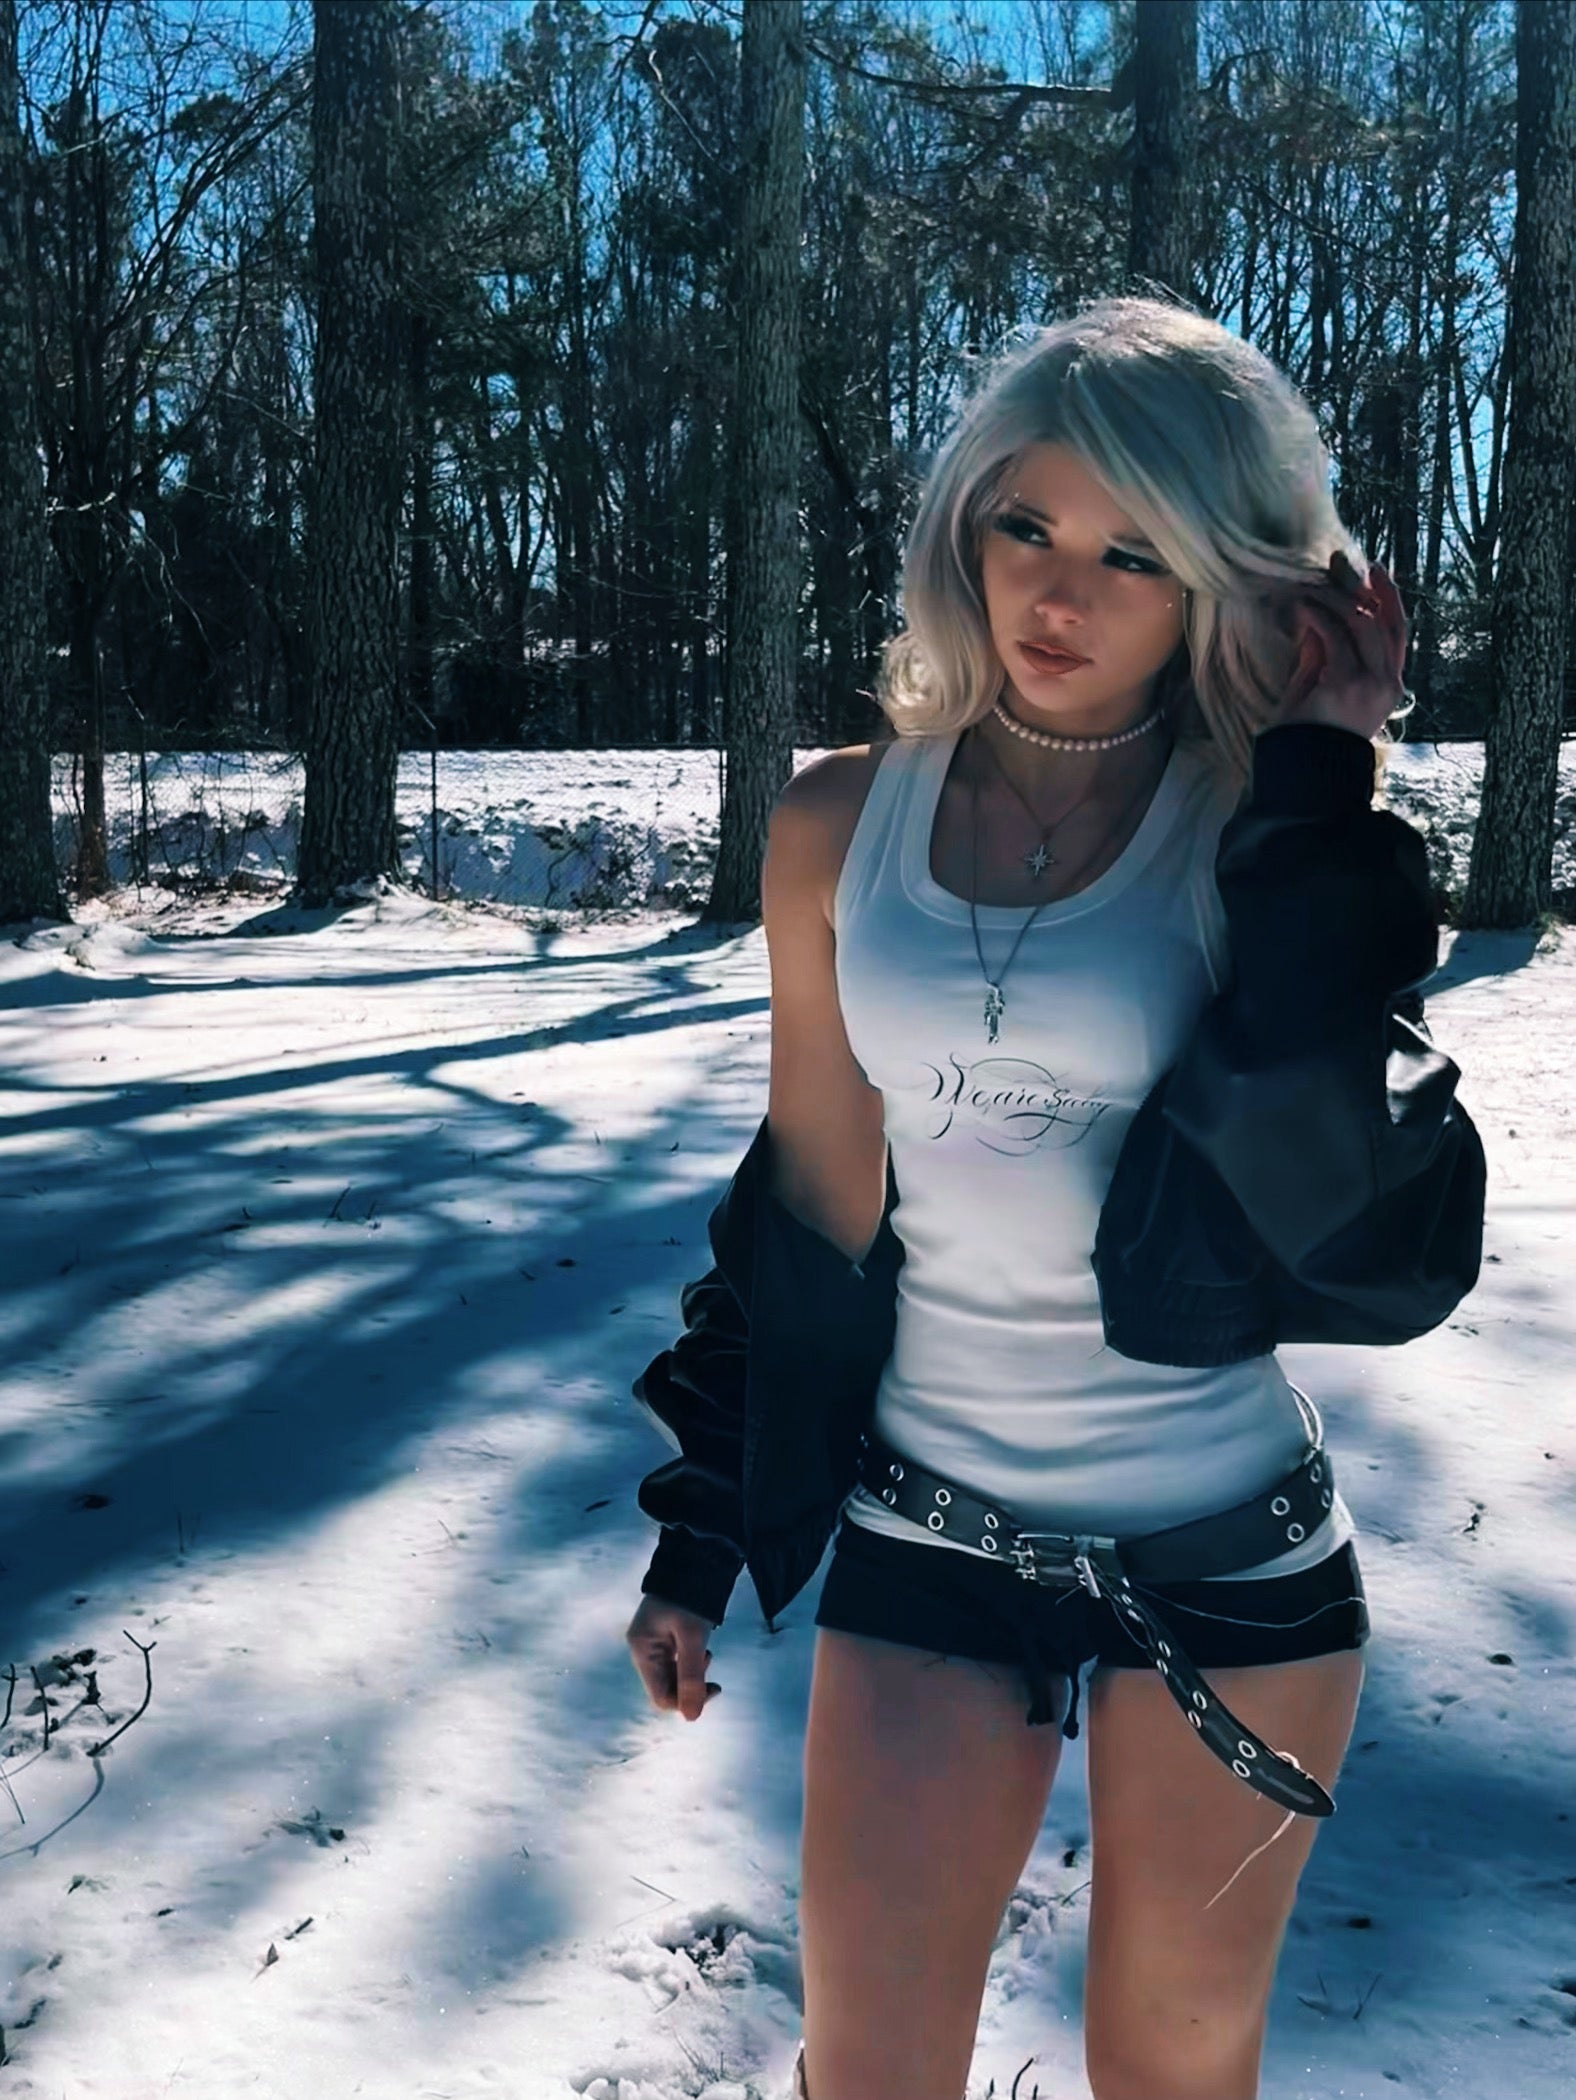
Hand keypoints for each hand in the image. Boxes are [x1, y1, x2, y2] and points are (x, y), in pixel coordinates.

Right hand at [626, 1593, 720, 1721]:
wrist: (693, 1562)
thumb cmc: (690, 1599)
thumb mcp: (693, 1638)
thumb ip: (692, 1677)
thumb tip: (692, 1717)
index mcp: (642, 1650)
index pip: (660, 1697)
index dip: (686, 1701)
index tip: (712, 1688)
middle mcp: (642, 1649)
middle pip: (666, 1687)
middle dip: (690, 1685)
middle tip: (711, 1669)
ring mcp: (651, 1643)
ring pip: (672, 1676)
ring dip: (692, 1673)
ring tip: (705, 1652)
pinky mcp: (661, 1638)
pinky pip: (674, 1662)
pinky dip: (690, 1662)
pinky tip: (701, 1648)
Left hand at [1273, 551, 1409, 741]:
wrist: (1298, 768)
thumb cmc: (1306, 731)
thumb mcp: (1318, 681)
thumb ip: (1324, 649)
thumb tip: (1319, 611)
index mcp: (1388, 684)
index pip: (1397, 631)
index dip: (1389, 597)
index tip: (1375, 570)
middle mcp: (1387, 682)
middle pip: (1384, 621)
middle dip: (1364, 586)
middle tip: (1340, 562)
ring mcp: (1370, 684)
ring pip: (1362, 624)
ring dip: (1336, 598)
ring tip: (1312, 584)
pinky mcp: (1346, 684)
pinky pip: (1335, 637)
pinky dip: (1318, 616)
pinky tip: (1302, 605)